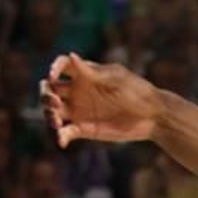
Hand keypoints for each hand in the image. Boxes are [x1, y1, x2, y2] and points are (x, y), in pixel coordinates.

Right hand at [42, 54, 157, 147]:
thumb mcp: (115, 80)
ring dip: (49, 116)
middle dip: (45, 95)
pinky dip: (61, 137)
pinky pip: (66, 132)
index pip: (62, 66)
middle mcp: (79, 91)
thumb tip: (71, 56)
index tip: (52, 77)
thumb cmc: (137, 92)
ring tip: (56, 123)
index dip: (53, 68)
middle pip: (50, 89)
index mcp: (86, 74)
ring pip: (53, 111)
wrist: (152, 117)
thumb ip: (91, 73)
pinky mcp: (84, 129)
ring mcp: (80, 110)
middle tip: (55, 104)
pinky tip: (62, 141)